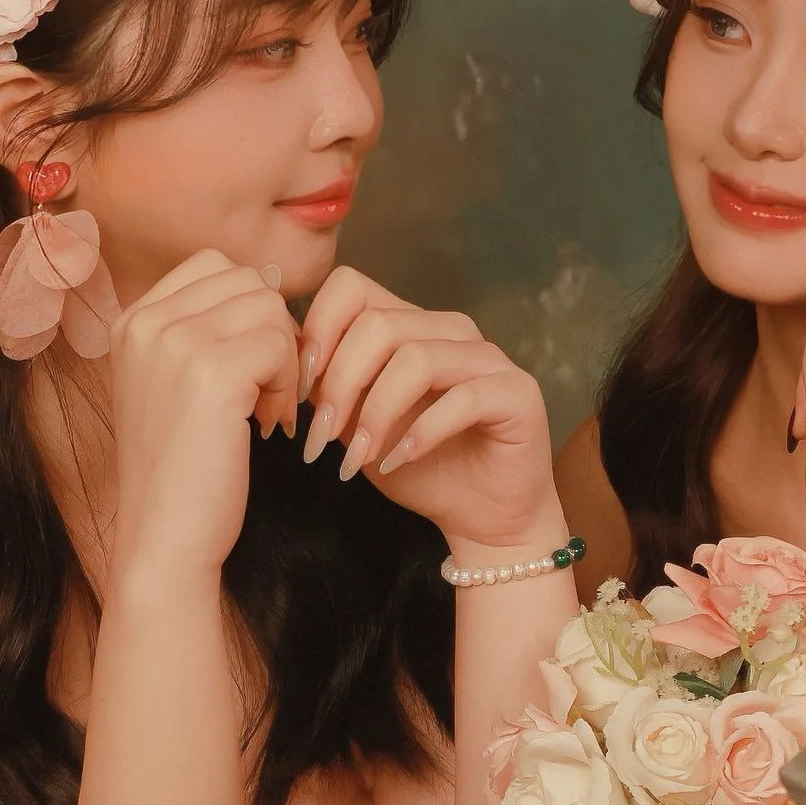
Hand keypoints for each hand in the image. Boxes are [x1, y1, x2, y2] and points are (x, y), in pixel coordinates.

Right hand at [108, 249, 300, 580]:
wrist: (164, 538)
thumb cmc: (181, 470)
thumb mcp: (175, 383)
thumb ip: (204, 330)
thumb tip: (271, 281)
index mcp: (132, 320)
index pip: (216, 267)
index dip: (248, 312)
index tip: (244, 368)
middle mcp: (145, 321)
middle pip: (249, 283)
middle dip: (271, 334)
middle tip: (262, 394)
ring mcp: (174, 343)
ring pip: (270, 309)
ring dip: (282, 361)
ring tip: (263, 411)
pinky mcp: (211, 373)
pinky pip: (281, 346)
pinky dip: (287, 386)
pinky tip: (268, 425)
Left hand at [297, 268, 563, 551]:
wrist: (482, 516)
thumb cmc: (418, 468)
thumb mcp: (357, 425)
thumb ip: (331, 388)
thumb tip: (288, 362)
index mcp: (409, 324)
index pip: (351, 287)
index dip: (317, 333)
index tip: (302, 392)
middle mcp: (450, 330)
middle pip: (377, 324)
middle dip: (339, 384)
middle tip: (322, 438)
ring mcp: (487, 358)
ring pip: (415, 357)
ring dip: (375, 413)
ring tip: (356, 458)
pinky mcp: (517, 392)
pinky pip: (462, 398)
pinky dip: (420, 433)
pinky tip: (399, 461)